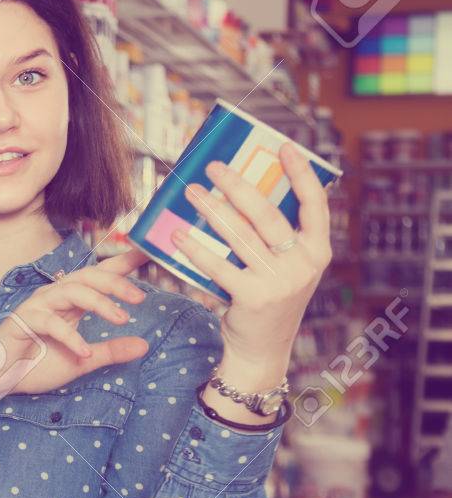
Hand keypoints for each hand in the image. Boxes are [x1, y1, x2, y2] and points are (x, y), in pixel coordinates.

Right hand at [0, 249, 152, 410]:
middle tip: (140, 296)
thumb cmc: (35, 365)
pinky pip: (50, 322)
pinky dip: (70, 337)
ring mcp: (37, 306)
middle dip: (116, 283)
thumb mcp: (83, 361)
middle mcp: (54, 297)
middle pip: (87, 277)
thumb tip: (145, 345)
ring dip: (99, 303)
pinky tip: (85, 352)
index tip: (148, 253)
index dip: (123, 264)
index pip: (99, 277)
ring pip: (71, 292)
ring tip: (121, 319)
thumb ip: (111, 351)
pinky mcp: (23, 321)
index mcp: (69, 302)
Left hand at [171, 142, 333, 382]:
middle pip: (267, 214)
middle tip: (213, 167)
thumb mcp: (285, 268)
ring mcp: (280, 281)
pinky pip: (219, 265)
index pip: (316, 204)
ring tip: (191, 192)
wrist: (261, 350)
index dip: (302, 174)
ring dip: (211, 210)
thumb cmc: (268, 299)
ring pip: (240, 235)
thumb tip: (241, 193)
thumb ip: (275, 238)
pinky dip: (195, 249)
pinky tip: (178, 234)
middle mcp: (304, 264)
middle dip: (238, 186)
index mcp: (318, 251)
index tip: (285, 147)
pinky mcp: (253, 297)